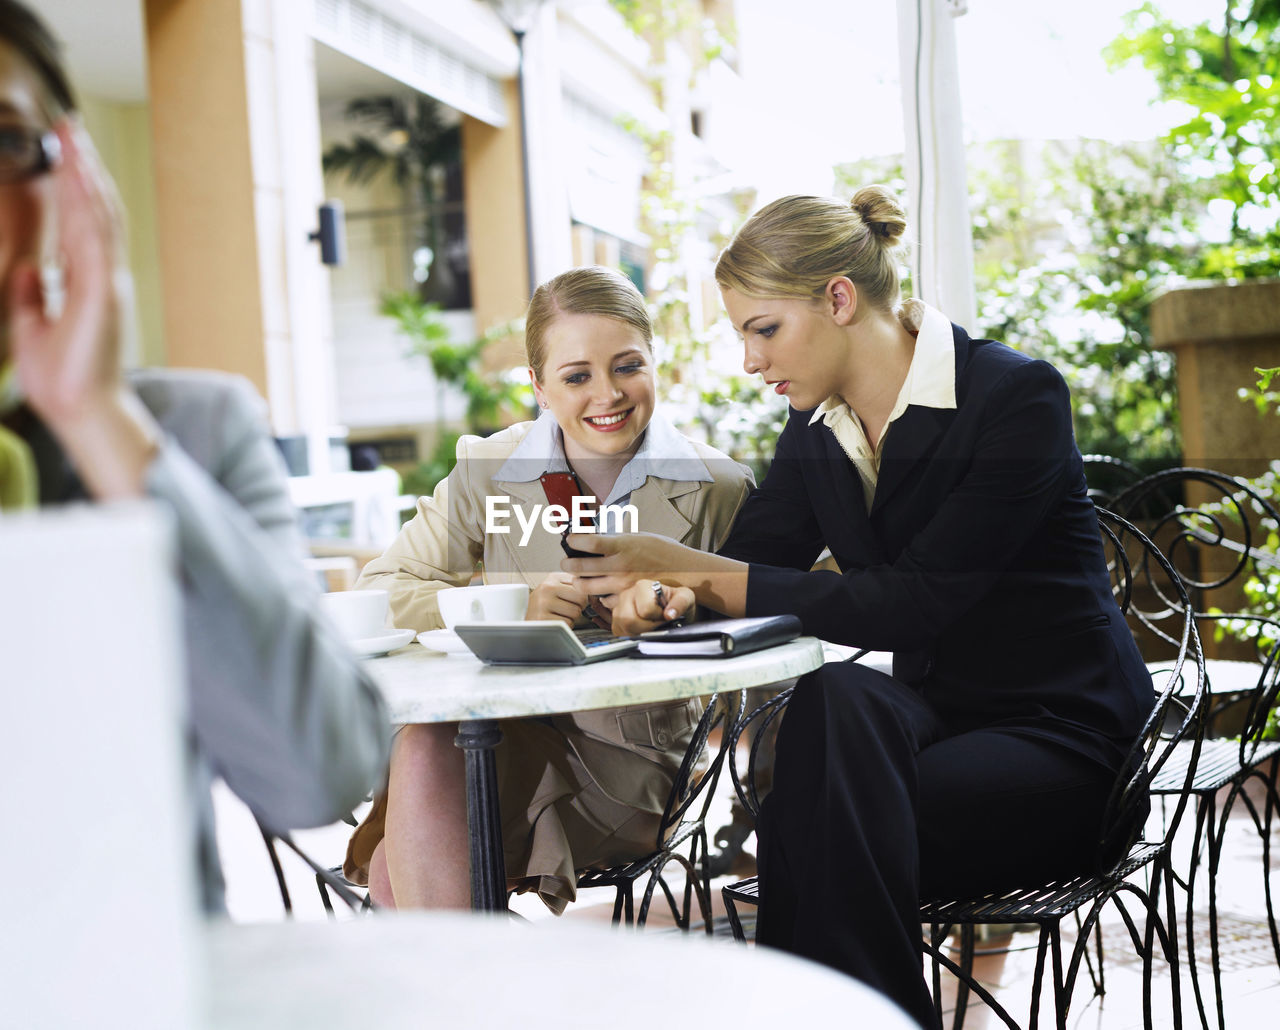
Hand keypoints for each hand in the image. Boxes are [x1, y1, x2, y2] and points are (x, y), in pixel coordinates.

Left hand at [8, 120, 157, 496]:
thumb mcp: (33, 327)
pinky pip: (97, 239)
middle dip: (83, 166)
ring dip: (87, 174)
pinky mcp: (103, 293)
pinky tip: (82, 178)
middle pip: (96, 210)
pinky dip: (91, 206)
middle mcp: (104, 277)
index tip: (65, 151)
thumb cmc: (64, 379)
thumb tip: (25, 269)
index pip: (84, 224)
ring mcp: (107, 283)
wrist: (81, 411)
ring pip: (100, 216)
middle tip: (70, 125)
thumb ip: (31, 295)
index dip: (75, 186)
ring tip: (74, 137)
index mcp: (88, 284)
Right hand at [525, 572, 588, 625]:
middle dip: (578, 607)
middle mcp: (546, 587)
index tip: (574, 599)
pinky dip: (565, 626)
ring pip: (575, 612)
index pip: (581, 584)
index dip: (582, 595)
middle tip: (566, 609)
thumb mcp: (556, 587)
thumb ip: (574, 584)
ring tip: (558, 615)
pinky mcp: (543, 619)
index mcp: (552, 577)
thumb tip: (596, 589)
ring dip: (571, 617)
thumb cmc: (545, 605)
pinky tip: (555, 621)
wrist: (525, 619)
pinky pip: (568, 623)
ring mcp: (543, 603)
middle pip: (581, 598)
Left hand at [559, 531, 687, 598]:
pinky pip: (602, 599)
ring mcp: (621, 583)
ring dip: (577, 580)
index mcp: (622, 545)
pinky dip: (596, 594)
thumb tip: (593, 539)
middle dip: (568, 563)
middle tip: (566, 561)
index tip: (571, 540)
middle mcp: (619, 565)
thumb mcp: (639, 536)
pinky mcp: (625, 597)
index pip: (588, 542)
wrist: (686, 571)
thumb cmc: (663, 551)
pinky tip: (597, 588)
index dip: (574, 540)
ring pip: (586, 586)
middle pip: (579, 567)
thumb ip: (616, 539)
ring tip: (577, 576)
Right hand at [611, 580, 696, 636]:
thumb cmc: (675, 602)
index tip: (664, 616)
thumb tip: (669, 614)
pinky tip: (643, 631)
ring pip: (623, 628)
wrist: (669, 608)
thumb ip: (680, 603)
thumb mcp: (685, 598)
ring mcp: (619, 609)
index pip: (645, 609)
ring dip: (640, 633)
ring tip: (651, 628)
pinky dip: (633, 637)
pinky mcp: (616, 622)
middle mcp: (627, 595)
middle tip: (658, 625)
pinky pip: (620, 635)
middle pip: (629, 620)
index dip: (658, 618)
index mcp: (642, 586)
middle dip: (647, 628)